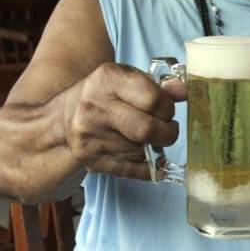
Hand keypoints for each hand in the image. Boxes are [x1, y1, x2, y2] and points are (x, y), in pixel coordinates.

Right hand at [62, 62, 186, 179]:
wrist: (65, 118)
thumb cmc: (105, 95)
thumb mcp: (128, 79)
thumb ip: (159, 86)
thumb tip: (184, 91)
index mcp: (107, 79)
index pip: (152, 98)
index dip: (168, 107)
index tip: (167, 109)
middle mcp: (95, 107)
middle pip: (147, 130)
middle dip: (168, 132)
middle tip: (167, 129)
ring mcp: (91, 137)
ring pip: (142, 152)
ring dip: (155, 147)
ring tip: (150, 138)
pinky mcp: (92, 160)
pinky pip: (133, 171)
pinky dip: (149, 166)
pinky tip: (149, 157)